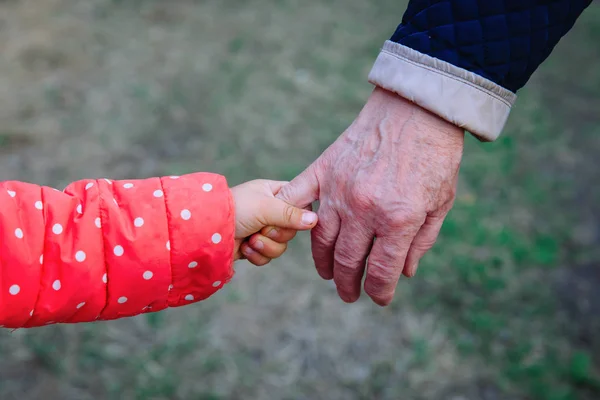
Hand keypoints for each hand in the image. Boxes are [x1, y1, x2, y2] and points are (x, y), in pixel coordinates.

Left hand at [231, 180, 317, 264]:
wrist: (205, 231)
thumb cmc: (235, 210)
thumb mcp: (266, 207)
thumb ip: (291, 214)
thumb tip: (315, 220)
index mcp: (274, 192)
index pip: (300, 202)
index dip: (298, 214)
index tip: (287, 217)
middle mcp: (270, 210)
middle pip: (292, 229)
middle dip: (276, 234)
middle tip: (262, 229)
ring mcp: (261, 229)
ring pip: (281, 246)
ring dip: (266, 246)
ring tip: (251, 240)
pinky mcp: (253, 246)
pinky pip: (268, 256)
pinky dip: (257, 255)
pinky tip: (245, 248)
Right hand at [253, 87, 463, 304]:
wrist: (416, 108)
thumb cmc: (435, 155)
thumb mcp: (441, 202)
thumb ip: (422, 241)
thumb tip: (404, 274)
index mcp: (398, 219)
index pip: (382, 271)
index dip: (379, 292)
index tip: (378, 298)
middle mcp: (364, 209)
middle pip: (348, 261)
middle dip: (349, 285)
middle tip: (349, 295)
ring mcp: (339, 189)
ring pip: (321, 240)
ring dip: (324, 264)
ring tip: (329, 274)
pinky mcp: (324, 170)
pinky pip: (297, 198)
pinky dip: (288, 216)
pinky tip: (292, 233)